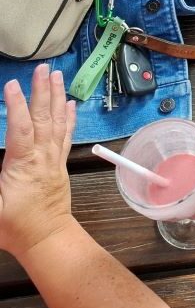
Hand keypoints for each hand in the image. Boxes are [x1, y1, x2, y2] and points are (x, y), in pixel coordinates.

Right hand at [0, 65, 76, 259]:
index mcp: (23, 165)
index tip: (11, 84)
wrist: (46, 239)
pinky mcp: (60, 163)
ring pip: (57, 122)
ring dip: (56, 97)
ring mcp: (53, 158)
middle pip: (43, 118)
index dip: (17, 106)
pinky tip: (70, 103)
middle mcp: (42, 156)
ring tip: (57, 76)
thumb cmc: (14, 227)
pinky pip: (66, 135)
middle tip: (42, 68)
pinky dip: (68, 117)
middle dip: (42, 91)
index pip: (21, 129)